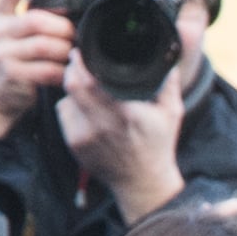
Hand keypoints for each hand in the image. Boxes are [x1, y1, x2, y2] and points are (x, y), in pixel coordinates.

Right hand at [0, 0, 73, 136]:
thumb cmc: (9, 64)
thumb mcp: (10, 37)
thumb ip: (30, 23)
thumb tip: (67, 10)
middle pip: (37, 20)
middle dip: (63, 27)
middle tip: (76, 37)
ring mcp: (2, 54)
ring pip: (45, 45)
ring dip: (66, 50)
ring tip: (72, 56)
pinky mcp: (13, 75)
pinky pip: (48, 70)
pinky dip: (63, 71)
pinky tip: (67, 73)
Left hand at [56, 55, 185, 220]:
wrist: (143, 185)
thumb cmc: (158, 146)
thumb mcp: (171, 113)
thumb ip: (168, 82)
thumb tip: (168, 53)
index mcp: (126, 113)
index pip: (89, 78)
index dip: (82, 61)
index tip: (83, 51)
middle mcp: (103, 124)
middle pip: (72, 83)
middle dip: (73, 68)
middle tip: (78, 61)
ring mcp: (86, 136)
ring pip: (66, 97)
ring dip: (73, 89)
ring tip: (87, 89)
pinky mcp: (75, 144)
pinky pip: (65, 113)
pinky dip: (72, 107)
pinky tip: (87, 111)